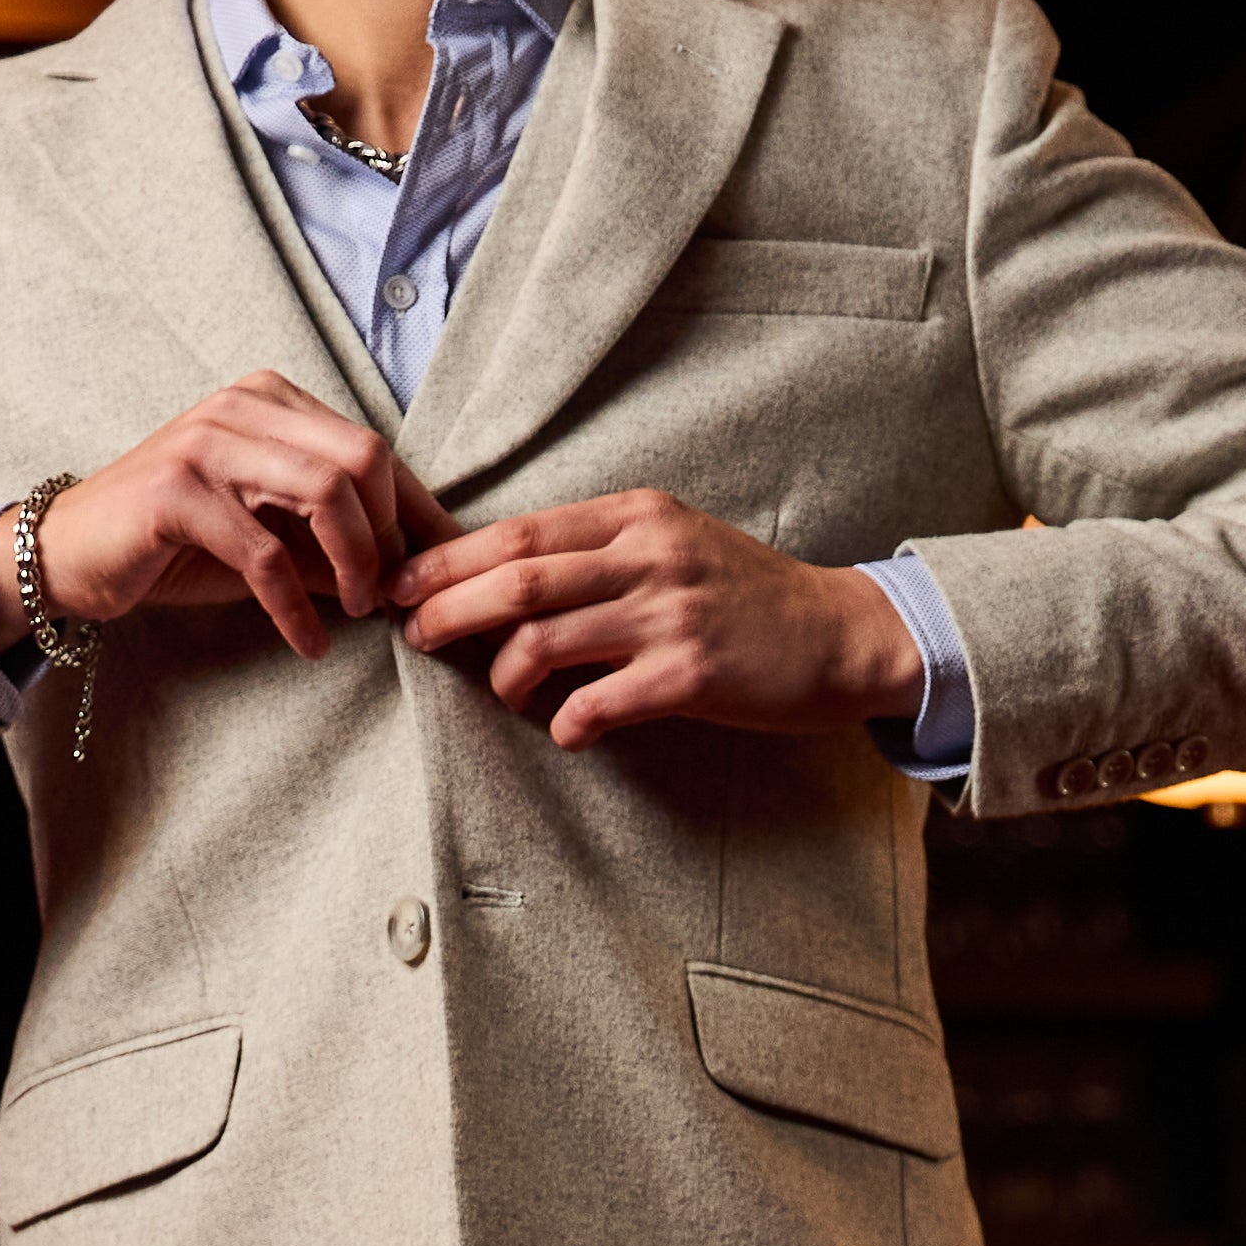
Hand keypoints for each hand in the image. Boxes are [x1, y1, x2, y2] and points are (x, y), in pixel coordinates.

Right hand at [0, 372, 454, 660]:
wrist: (68, 553)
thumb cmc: (177, 543)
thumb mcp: (269, 536)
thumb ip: (332, 543)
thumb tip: (411, 574)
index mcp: (272, 401)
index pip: (372, 449)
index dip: (416, 513)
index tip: (444, 569)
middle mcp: (244, 406)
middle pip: (362, 457)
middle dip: (389, 534)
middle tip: (389, 593)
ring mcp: (208, 443)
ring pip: (324, 491)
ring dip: (354, 562)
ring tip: (360, 610)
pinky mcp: (177, 492)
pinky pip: (263, 552)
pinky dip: (296, 605)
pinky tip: (308, 641)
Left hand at [390, 488, 923, 748]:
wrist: (841, 633)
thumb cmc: (745, 594)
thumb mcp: (673, 543)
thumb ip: (598, 551)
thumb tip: (500, 578)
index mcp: (636, 515)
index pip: (520, 531)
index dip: (450, 560)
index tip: (404, 584)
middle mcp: (648, 556)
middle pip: (517, 579)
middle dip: (449, 609)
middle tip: (414, 634)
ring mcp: (670, 615)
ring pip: (544, 640)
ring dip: (503, 673)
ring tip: (501, 690)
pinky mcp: (691, 675)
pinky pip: (597, 703)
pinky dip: (566, 722)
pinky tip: (568, 729)